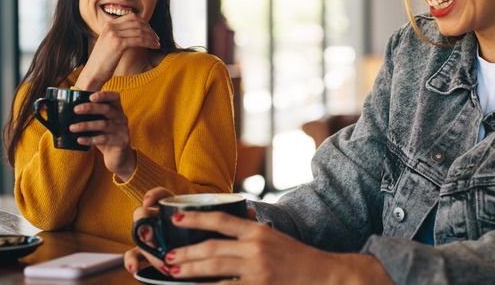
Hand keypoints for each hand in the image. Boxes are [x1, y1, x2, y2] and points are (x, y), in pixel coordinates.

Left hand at [71, 91, 136, 180]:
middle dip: (90, 108)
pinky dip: (90, 139)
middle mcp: (122, 117)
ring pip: (104, 124)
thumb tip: (64, 111)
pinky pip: (105, 139)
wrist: (117, 157)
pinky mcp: (123, 141)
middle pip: (107, 109)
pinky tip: (80, 140)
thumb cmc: (104, 137)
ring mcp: (124, 129)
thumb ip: (89, 117)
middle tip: (75, 110)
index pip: (114, 97)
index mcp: (117, 109)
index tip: (90, 97)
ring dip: (86, 125)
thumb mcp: (98, 124)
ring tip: (72, 128)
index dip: (104, 95)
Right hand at [75, 13, 159, 90]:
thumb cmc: (104, 61)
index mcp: (109, 25)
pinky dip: (149, 43)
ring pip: (140, 32)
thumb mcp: (110, 43)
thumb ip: (121, 35)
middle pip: (137, 23)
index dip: (144, 23)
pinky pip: (139, 40)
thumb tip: (139, 32)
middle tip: (156, 38)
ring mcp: (114, 34)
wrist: (93, 72)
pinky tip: (155, 46)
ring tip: (157, 43)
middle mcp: (111, 27)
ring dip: (151, 37)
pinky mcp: (118, 43)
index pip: (132, 17)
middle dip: (150, 30)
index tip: (151, 31)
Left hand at [123, 188, 392, 284]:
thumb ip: (252, 230)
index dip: (196, 219)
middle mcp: (256, 247)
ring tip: (174, 272)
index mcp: (258, 231)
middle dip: (186, 254)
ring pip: (214, 268)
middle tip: (169, 257)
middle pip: (212, 247)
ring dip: (190, 271)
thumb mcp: (275, 237)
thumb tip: (233, 220)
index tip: (176, 219)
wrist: (325, 275)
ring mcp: (257, 270)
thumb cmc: (298, 258)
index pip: (221, 220)